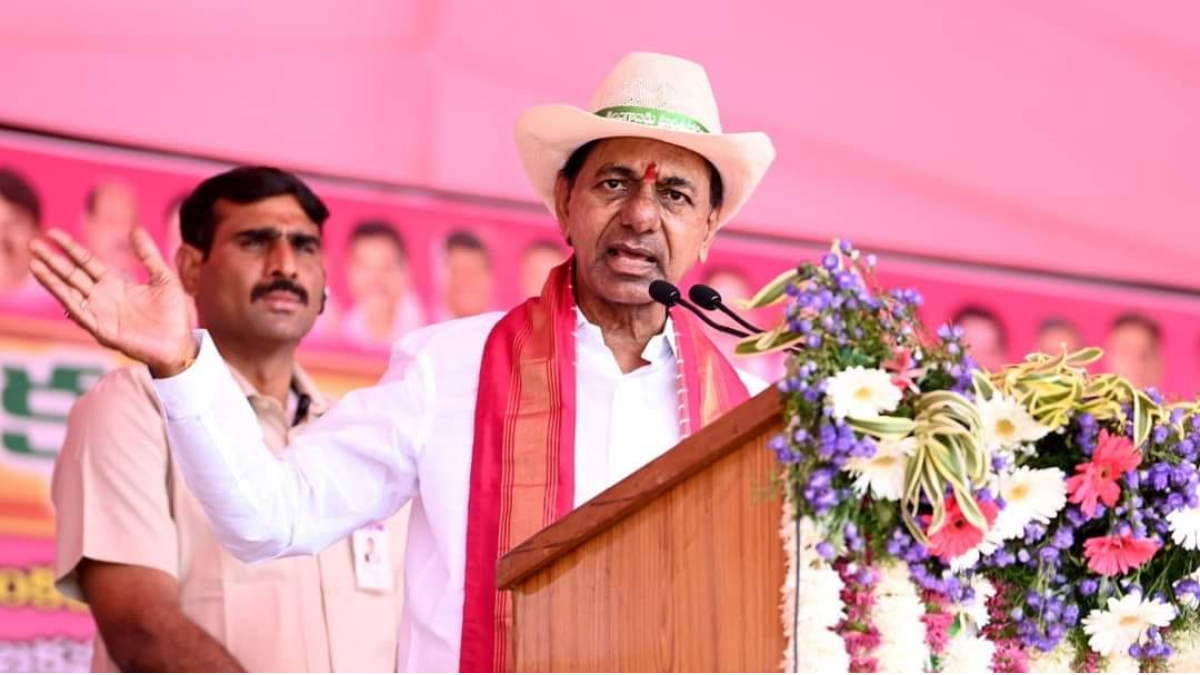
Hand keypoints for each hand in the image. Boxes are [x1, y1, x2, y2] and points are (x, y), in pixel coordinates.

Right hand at [29, 227, 196, 376]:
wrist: (180, 344)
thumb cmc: (173, 313)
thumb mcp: (164, 278)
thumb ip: (149, 255)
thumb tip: (135, 229)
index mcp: (115, 284)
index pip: (86, 262)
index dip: (70, 248)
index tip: (53, 233)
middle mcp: (103, 297)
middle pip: (72, 275)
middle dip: (53, 260)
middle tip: (32, 243)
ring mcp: (100, 313)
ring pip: (70, 292)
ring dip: (52, 279)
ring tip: (35, 263)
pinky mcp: (102, 330)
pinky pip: (81, 313)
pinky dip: (67, 300)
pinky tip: (55, 288)